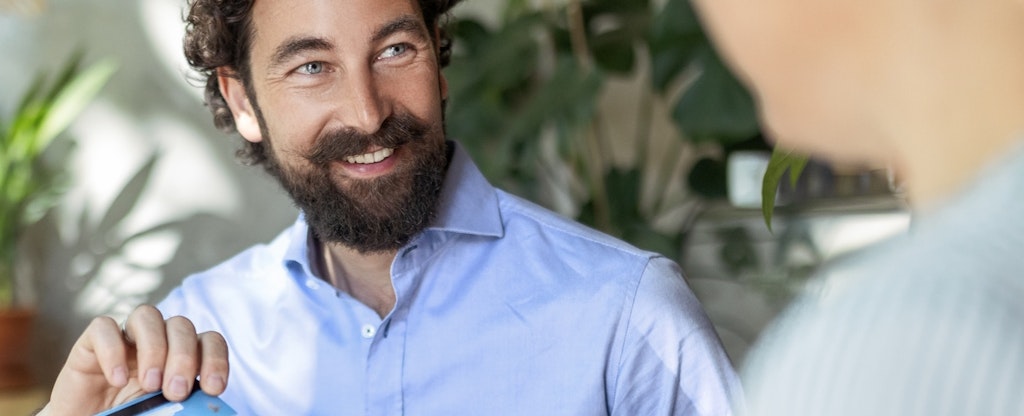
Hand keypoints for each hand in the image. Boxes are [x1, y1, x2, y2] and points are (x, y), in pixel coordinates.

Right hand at [38, 305, 228, 415]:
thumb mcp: (163, 412)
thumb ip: (183, 405)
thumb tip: (205, 407)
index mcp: (182, 356)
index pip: (209, 341)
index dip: (216, 359)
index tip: (213, 388)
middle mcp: (157, 340)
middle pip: (181, 325)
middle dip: (183, 358)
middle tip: (175, 391)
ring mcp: (125, 338)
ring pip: (147, 315)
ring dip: (154, 348)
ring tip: (150, 385)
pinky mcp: (91, 342)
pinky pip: (104, 327)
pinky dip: (112, 350)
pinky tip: (117, 379)